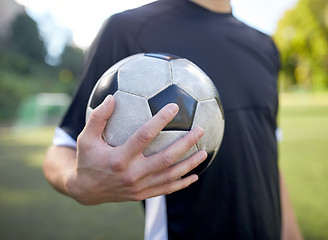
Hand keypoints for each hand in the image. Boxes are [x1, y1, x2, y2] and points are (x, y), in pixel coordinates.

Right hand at [66, 95, 205, 204]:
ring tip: (204, 152)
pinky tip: (194, 176)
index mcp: (119, 158)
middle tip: (199, 130)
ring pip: (170, 175)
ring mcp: (139, 187)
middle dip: (185, 143)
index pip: (144, 136)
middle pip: (165, 158)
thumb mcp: (86, 139)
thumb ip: (98, 118)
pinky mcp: (142, 195)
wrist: (86, 191)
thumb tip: (110, 97)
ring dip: (189, 164)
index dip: (160, 120)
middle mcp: (132, 174)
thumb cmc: (88, 160)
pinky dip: (181, 184)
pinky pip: (166, 189)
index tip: (174, 107)